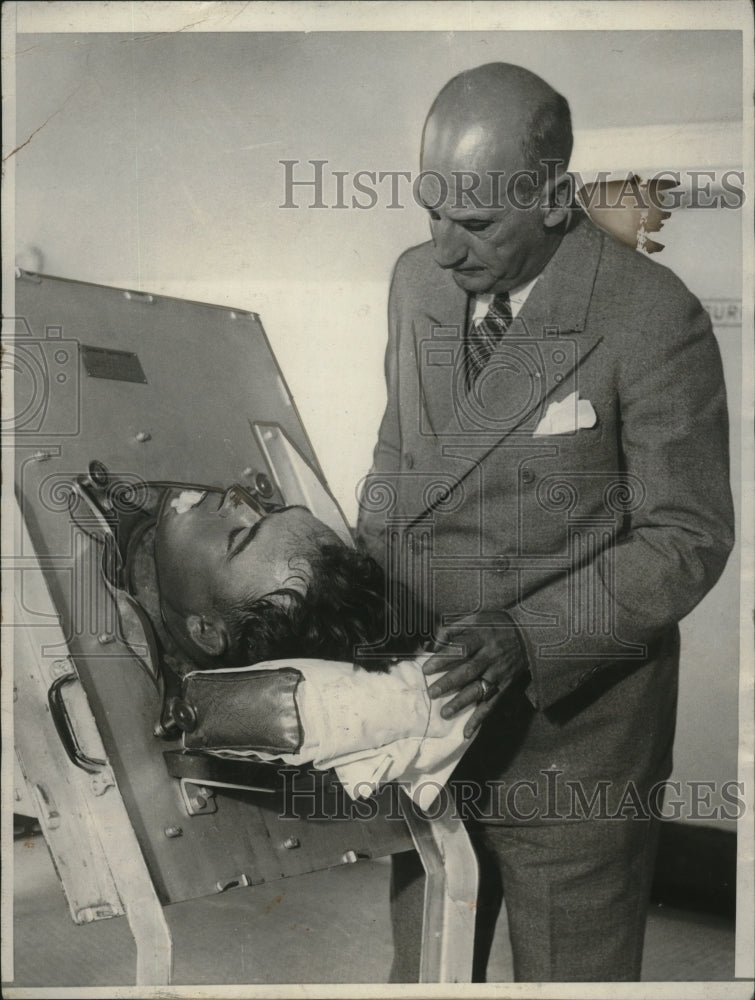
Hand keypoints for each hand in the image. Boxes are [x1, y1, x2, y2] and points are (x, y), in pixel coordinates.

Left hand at [423, 612, 527, 738]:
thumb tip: (434, 642)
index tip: (426, 669)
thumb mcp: (477, 618)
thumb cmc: (497, 625)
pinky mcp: (505, 686)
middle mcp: (491, 656)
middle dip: (449, 683)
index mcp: (482, 637)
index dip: (443, 659)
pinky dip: (479, 719)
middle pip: (469, 671)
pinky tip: (466, 731)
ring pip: (480, 690)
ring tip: (445, 713)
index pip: (461, 649)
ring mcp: (499, 673)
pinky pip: (492, 704)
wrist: (530, 635)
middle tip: (432, 693)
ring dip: (462, 702)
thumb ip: (454, 628)